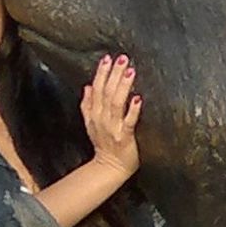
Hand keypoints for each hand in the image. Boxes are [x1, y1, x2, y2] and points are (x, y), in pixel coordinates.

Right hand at [80, 54, 141, 177]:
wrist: (109, 168)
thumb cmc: (103, 145)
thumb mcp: (91, 123)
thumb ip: (88, 104)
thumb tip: (87, 86)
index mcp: (94, 114)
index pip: (96, 89)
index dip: (101, 73)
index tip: (107, 58)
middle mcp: (102, 119)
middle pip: (106, 92)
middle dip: (113, 74)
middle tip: (122, 58)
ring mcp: (113, 128)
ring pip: (116, 103)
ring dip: (123, 86)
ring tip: (130, 71)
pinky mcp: (125, 137)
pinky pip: (129, 122)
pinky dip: (133, 109)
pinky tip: (138, 98)